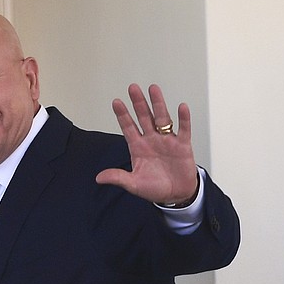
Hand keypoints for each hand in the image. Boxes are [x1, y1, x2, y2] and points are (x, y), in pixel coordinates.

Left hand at [95, 84, 197, 204]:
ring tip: (153, 88)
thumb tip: (98, 178)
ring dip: (158, 104)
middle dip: (138, 103)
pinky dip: (183, 118)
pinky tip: (181, 106)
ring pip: (162, 118)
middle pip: (144, 117)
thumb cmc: (154, 188)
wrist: (175, 195)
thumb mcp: (133, 184)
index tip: (116, 102)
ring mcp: (167, 140)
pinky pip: (184, 129)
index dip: (122, 115)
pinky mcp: (182, 145)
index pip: (128, 127)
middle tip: (132, 88)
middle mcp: (151, 140)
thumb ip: (118, 178)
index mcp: (138, 147)